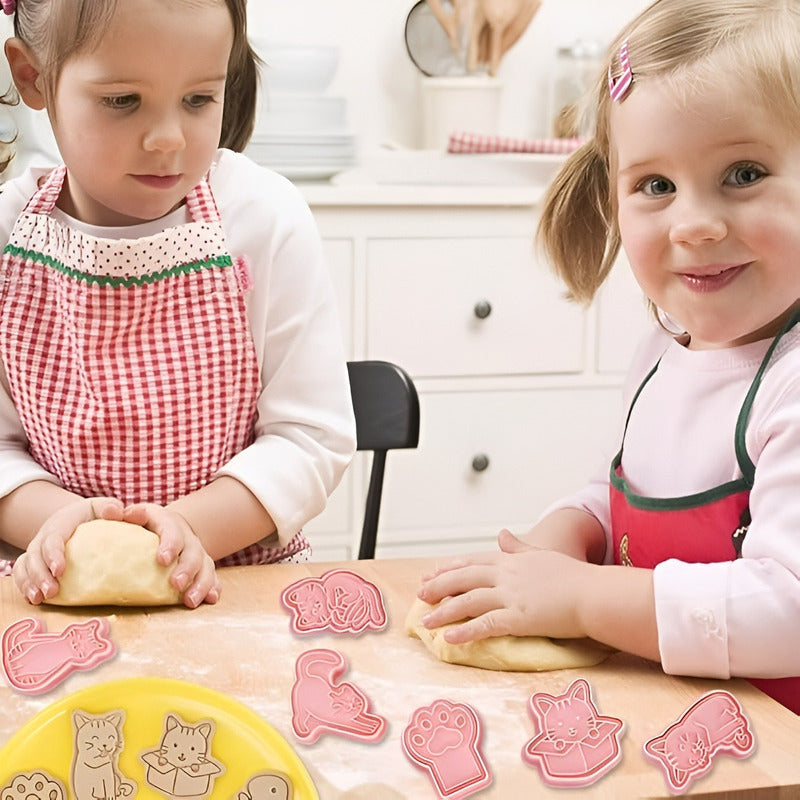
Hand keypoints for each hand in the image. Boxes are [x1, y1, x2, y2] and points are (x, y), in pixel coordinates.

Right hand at [13, 496, 123, 603]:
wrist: (77, 518)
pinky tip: (34, 599)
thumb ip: (111, 508)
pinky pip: (21, 573)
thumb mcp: (103, 507)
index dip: (53, 554)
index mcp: (61, 523)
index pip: (53, 537)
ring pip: (24, 566)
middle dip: (40, 575)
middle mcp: (44, 536)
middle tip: (51, 591)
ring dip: (29, 583)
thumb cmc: (94, 515)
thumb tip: (117, 513)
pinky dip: (24, 586)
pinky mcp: (33, 562)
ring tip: (39, 599)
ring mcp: (37, 550)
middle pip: (35, 555)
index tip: (59, 571)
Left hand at [122, 503, 220, 608]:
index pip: (172, 531)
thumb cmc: (143, 524)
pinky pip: (213, 577)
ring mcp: (197, 553)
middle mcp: (187, 537)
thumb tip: (110, 512)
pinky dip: (213, 587)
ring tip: (190, 601)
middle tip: (176, 584)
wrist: (167, 526)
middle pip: (193, 552)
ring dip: (201, 584)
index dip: (170, 544)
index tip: (162, 560)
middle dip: (187, 569)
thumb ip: (118, 513)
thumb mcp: (132, 515)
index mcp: (168, 523)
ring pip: (206, 566)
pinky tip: (210, 599)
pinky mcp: (203, 567)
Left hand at [417, 530, 592, 643]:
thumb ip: (518, 547)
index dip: (449, 568)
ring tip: (426, 622)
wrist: (594, 593)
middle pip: (464, 578)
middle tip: (420, 594)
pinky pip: (486, 625)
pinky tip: (449, 638)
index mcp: (511, 561)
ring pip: (468, 601)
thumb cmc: (574, 577)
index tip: (431, 573)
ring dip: (444, 612)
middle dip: (439, 586)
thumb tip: (502, 535)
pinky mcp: (519, 618)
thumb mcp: (542, 555)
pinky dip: (465, 631)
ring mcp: (511, 596)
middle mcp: (506, 576)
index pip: (472, 562)